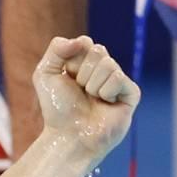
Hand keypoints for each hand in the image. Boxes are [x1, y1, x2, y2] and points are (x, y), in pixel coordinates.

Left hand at [34, 36, 139, 164]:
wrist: (68, 136)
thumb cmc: (57, 110)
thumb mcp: (44, 74)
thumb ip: (56, 49)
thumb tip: (81, 40)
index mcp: (86, 63)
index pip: (85, 42)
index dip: (72, 60)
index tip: (67, 77)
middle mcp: (104, 70)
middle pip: (98, 50)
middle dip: (82, 72)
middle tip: (80, 91)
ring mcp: (118, 81)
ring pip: (108, 64)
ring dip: (92, 85)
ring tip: (91, 100)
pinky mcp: (131, 93)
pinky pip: (118, 78)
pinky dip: (106, 91)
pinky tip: (105, 104)